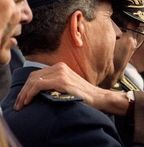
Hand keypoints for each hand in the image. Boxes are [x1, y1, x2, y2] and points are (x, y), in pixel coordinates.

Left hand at [14, 62, 129, 115]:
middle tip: (19, 102)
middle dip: (23, 90)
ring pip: (34, 81)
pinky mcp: (61, 81)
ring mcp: (61, 73)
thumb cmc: (83, 94)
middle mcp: (60, 67)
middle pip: (33, 76)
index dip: (27, 86)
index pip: (37, 74)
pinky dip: (30, 93)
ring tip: (22, 104)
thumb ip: (56, 82)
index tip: (23, 97)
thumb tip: (40, 88)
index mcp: (60, 66)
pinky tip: (29, 100)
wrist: (98, 96)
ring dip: (25, 93)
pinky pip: (39, 85)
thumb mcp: (68, 84)